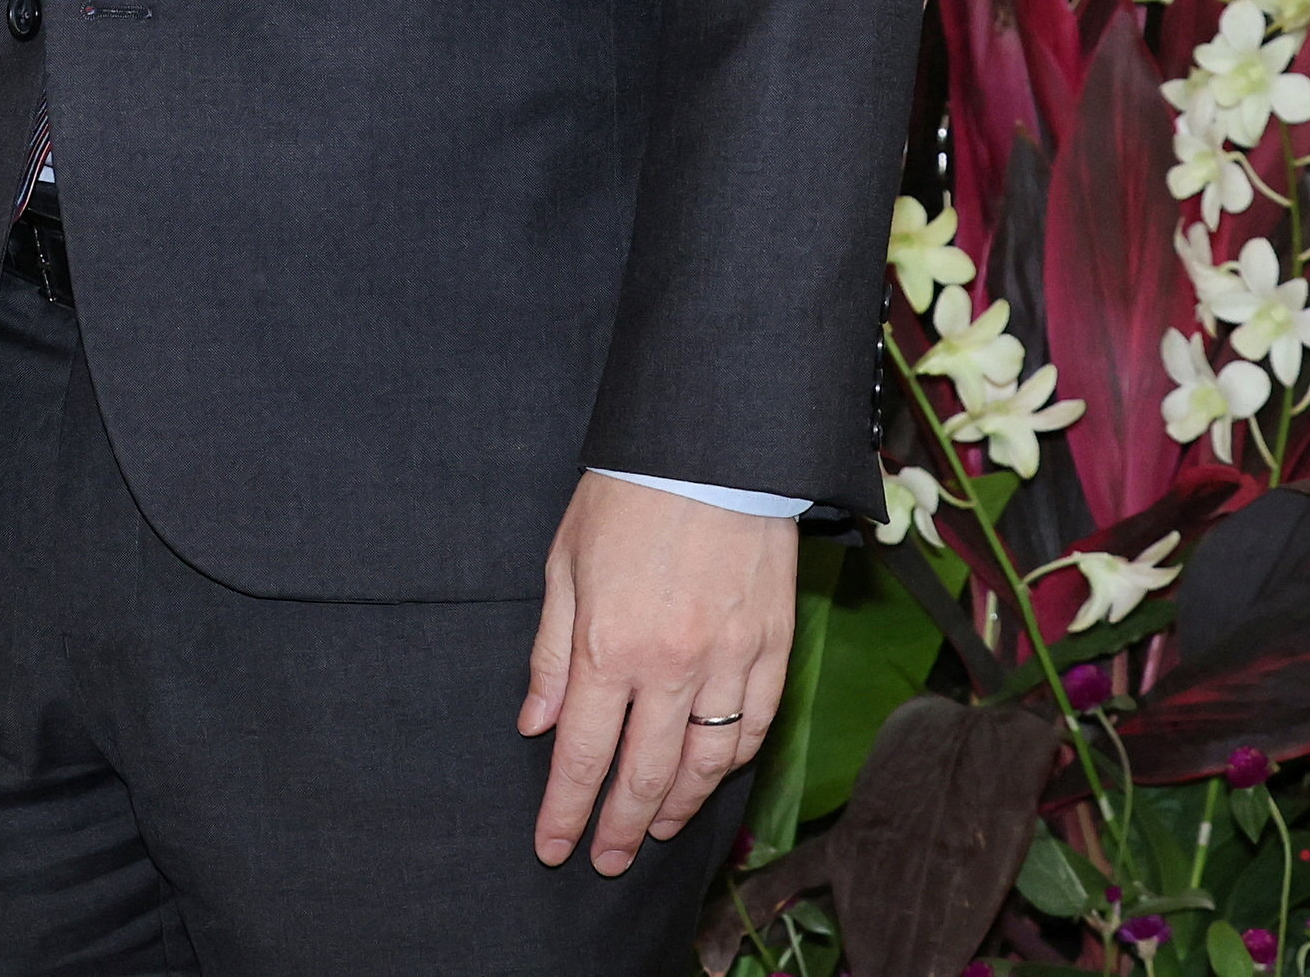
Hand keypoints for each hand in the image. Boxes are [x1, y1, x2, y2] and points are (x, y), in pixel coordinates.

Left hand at [523, 474, 796, 874]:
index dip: (567, 810)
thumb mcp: (564, 566)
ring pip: (707, 763)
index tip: (555, 846)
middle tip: (606, 861)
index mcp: (610, 646)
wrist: (712, 448)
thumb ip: (551, 655)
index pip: (583, 754)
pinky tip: (711, 777)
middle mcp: (671, 666)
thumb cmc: (627, 497)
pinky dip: (733, 763)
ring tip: (654, 828)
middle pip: (645, 774)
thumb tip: (536, 725)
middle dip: (621, 828)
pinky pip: (755, 726)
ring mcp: (730, 661)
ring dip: (678, 806)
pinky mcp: (773, 648)